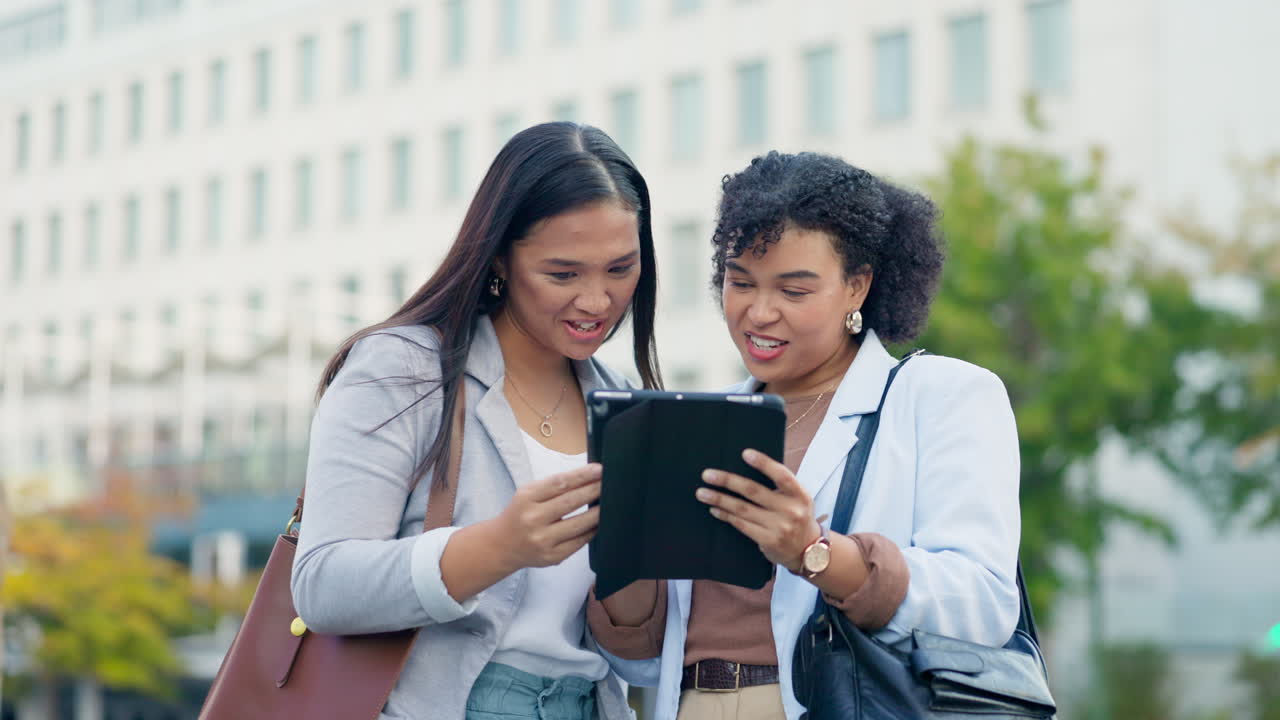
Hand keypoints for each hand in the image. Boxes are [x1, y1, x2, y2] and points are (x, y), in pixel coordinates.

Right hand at [495, 463, 601, 569]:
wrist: (502, 545)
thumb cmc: (521, 513)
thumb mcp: (529, 494)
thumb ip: (555, 486)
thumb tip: (590, 477)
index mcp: (526, 498)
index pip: (559, 483)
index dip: (582, 475)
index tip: (600, 469)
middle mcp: (533, 519)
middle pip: (570, 502)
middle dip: (594, 491)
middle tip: (611, 483)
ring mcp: (542, 540)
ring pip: (579, 524)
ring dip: (599, 512)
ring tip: (611, 502)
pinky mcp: (552, 557)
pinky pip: (579, 542)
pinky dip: (592, 530)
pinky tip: (600, 522)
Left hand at [696, 449, 821, 572]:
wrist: (808, 550)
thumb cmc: (796, 515)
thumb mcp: (798, 498)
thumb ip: (780, 484)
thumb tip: (747, 464)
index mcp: (799, 494)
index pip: (782, 475)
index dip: (764, 463)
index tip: (745, 453)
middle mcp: (791, 510)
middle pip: (754, 491)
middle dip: (728, 481)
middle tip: (707, 474)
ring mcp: (779, 527)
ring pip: (743, 509)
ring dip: (719, 500)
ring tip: (702, 493)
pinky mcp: (768, 541)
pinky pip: (741, 524)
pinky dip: (726, 515)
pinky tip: (714, 509)